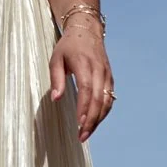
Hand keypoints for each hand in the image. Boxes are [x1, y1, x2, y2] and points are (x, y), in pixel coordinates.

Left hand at [49, 17, 112, 140]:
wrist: (87, 30)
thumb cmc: (68, 46)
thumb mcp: (56, 59)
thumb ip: (56, 79)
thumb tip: (56, 99)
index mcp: (84, 64)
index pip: (86, 89)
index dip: (84, 107)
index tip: (79, 123)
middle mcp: (99, 70)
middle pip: (98, 99)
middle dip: (91, 120)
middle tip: (81, 136)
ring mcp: (107, 74)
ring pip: (107, 101)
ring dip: (98, 119)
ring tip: (87, 134)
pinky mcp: (110, 78)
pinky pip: (110, 98)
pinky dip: (103, 112)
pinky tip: (95, 122)